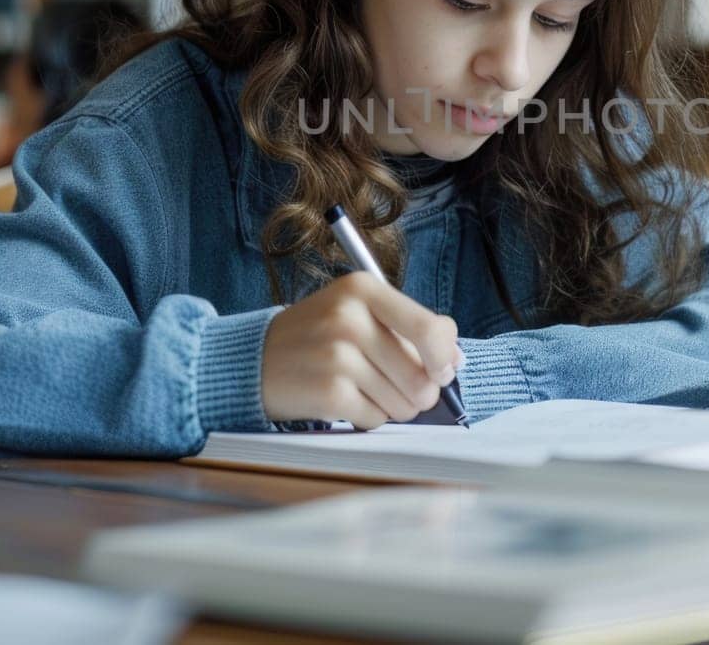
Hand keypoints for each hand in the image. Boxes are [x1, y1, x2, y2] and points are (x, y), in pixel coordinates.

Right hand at [261, 271, 462, 428]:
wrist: (252, 360)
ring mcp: (337, 354)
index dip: (445, 358)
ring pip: (404, 401)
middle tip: (396, 387)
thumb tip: (456, 360)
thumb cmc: (317, 337)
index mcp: (363, 289)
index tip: (441, 370)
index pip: (432, 328)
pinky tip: (347, 401)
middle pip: (422, 374)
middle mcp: (350, 316)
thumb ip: (409, 329)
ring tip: (366, 391)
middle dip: (420, 392)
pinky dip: (369, 417)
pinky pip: (377, 419)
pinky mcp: (328, 391)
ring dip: (394, 406)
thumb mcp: (357, 312)